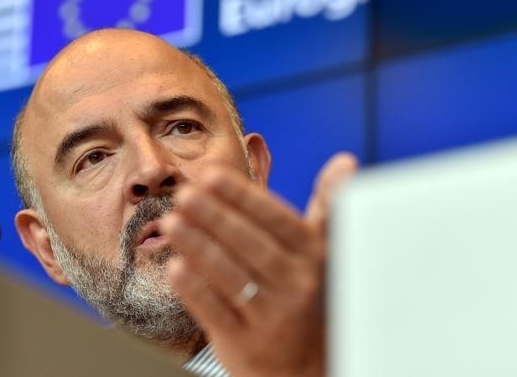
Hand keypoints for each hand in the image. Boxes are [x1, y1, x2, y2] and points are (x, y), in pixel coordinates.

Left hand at [159, 152, 358, 376]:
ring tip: (171, 222)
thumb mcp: (324, 252)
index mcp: (315, 257)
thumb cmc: (311, 299)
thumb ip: (327, 207)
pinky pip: (216, 312)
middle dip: (214, 217)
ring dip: (197, 246)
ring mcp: (271, 318)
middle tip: (184, 194)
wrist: (309, 370)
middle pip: (251, 245)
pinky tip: (175, 266)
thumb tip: (344, 161)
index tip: (211, 176)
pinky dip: (195, 289)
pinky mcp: (246, 344)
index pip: (277, 219)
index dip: (242, 197)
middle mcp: (297, 286)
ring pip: (230, 276)